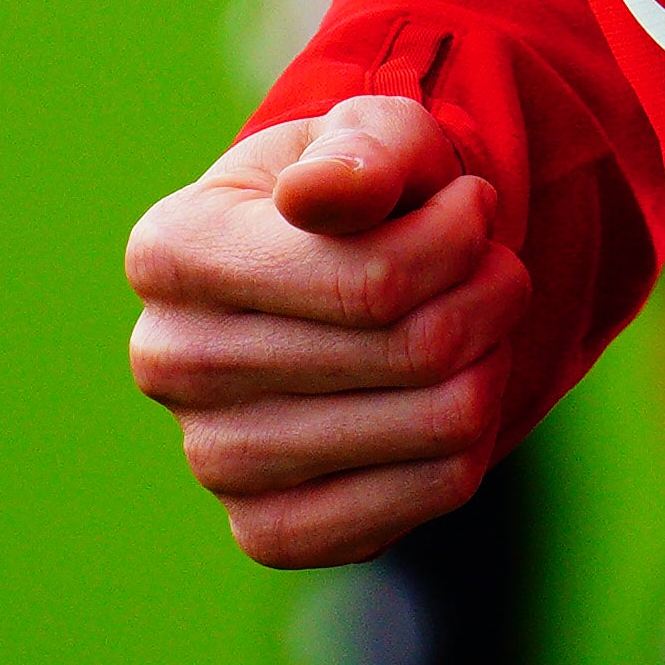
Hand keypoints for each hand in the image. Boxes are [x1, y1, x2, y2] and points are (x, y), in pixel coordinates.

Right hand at [123, 94, 530, 566]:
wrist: (344, 280)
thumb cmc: (361, 194)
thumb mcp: (373, 132)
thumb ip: (363, 150)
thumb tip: (320, 195)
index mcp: (173, 251)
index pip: (373, 280)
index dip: (459, 238)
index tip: (472, 204)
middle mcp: (169, 362)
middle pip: (411, 351)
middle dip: (489, 295)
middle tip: (495, 266)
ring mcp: (212, 459)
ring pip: (436, 426)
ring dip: (492, 362)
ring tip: (479, 321)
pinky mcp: (266, 531)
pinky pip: (420, 501)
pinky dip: (470, 443)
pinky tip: (452, 394)